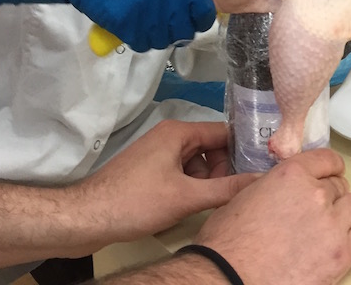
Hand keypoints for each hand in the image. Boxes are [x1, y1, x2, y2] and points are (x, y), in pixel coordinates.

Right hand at [0, 0, 215, 51]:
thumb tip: (205, 15)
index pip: (206, 12)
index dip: (197, 22)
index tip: (187, 23)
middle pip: (184, 32)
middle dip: (172, 33)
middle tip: (156, 24)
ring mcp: (149, 8)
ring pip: (162, 41)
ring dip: (151, 37)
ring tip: (138, 21)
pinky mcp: (128, 22)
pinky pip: (141, 44)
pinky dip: (133, 39)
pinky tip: (125, 24)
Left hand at [77, 120, 258, 247]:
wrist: (86, 218)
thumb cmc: (137, 202)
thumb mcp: (187, 197)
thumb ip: (228, 189)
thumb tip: (264, 179)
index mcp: (179, 132)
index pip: (224, 132)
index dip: (243, 150)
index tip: (258, 171)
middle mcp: (169, 136)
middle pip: (211, 149)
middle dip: (221, 172)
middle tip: (222, 196)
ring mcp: (157, 154)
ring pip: (196, 164)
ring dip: (204, 183)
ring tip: (200, 205)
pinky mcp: (148, 171)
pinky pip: (180, 173)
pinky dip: (187, 188)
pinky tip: (184, 207)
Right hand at [195, 149, 350, 284]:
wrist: (230, 279)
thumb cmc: (228, 243)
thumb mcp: (245, 197)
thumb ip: (273, 185)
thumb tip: (283, 187)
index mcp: (292, 175)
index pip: (327, 159)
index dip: (329, 167)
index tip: (329, 174)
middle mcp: (317, 194)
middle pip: (340, 185)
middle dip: (330, 194)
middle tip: (318, 209)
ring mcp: (332, 225)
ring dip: (345, 213)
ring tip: (331, 226)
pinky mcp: (341, 255)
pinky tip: (336, 246)